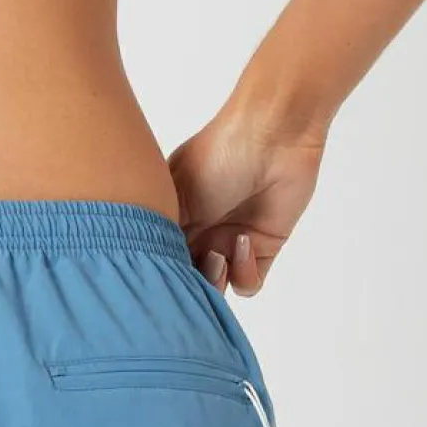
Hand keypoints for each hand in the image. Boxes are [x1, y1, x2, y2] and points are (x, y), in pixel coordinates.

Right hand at [166, 113, 326, 296]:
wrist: (271, 139)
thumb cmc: (216, 156)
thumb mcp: (176, 194)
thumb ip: (162, 234)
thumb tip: (155, 267)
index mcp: (174, 217)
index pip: (162, 256)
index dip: (162, 268)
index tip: (163, 270)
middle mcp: (200, 232)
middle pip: (188, 276)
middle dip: (188, 280)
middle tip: (194, 263)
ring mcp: (230, 241)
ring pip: (217, 287)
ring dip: (216, 281)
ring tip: (218, 255)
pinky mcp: (263, 248)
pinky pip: (248, 283)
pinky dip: (245, 272)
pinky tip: (244, 243)